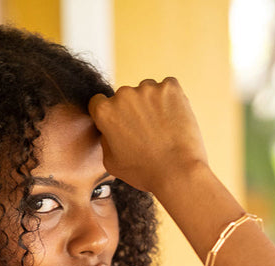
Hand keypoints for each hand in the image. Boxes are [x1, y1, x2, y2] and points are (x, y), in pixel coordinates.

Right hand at [88, 77, 207, 195]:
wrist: (177, 169)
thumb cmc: (143, 170)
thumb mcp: (110, 161)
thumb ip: (105, 139)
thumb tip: (109, 128)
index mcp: (105, 112)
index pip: (98, 102)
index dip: (106, 114)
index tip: (115, 122)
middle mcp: (124, 95)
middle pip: (123, 96)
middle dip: (129, 109)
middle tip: (141, 130)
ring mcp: (149, 88)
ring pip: (145, 90)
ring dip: (149, 103)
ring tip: (158, 127)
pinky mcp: (171, 87)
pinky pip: (166, 88)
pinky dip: (168, 100)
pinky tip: (170, 119)